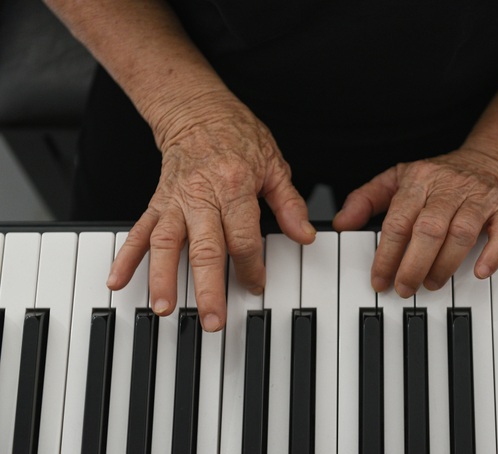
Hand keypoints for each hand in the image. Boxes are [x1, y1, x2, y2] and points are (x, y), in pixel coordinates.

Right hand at [106, 94, 315, 330]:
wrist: (197, 109)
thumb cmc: (238, 136)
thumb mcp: (274, 165)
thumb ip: (289, 204)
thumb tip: (305, 235)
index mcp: (235, 186)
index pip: (243, 236)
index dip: (251, 266)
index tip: (256, 285)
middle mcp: (202, 195)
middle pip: (205, 247)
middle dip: (208, 287)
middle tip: (212, 319)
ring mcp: (176, 200)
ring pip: (167, 243)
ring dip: (162, 277)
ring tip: (163, 308)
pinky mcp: (157, 202)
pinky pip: (140, 230)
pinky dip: (127, 256)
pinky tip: (117, 280)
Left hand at [333, 147, 497, 296]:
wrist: (495, 158)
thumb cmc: (442, 176)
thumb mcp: (399, 178)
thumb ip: (367, 199)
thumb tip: (342, 223)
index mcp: (419, 181)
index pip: (398, 221)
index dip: (386, 255)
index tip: (379, 279)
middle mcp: (448, 188)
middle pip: (428, 230)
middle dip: (412, 265)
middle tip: (404, 288)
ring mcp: (479, 198)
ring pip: (461, 234)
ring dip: (444, 265)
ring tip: (431, 283)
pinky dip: (492, 254)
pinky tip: (479, 271)